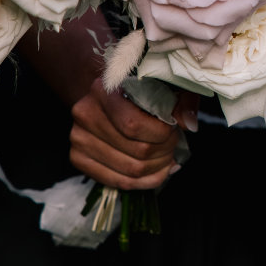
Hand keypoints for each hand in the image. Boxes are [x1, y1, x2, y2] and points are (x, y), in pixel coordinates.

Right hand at [70, 77, 196, 189]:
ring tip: (168, 159)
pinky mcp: (77, 158)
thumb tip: (187, 124)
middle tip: (174, 145)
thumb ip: (180, 99)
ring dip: (157, 168)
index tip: (174, 129)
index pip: (134, 125)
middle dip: (164, 152)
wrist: (106, 95)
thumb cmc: (138, 88)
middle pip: (136, 150)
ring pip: (130, 169)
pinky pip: (117, 181)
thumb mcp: (164, 84)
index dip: (161, 134)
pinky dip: (144, 182)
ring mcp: (78, 138)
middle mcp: (85, 113)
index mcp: (104, 89)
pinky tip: (158, 173)